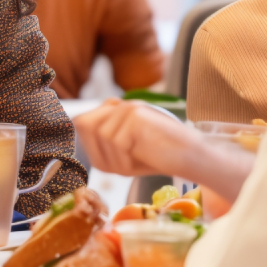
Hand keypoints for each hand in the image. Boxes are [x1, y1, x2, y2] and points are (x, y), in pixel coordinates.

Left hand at [73, 100, 202, 178]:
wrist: (189, 156)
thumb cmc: (155, 157)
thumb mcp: (119, 154)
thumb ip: (98, 142)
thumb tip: (77, 124)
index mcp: (114, 111)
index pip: (81, 122)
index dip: (88, 143)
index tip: (110, 158)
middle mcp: (118, 105)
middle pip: (86, 127)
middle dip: (101, 151)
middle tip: (126, 161)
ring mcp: (127, 107)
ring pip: (101, 136)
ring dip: (116, 158)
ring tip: (138, 157)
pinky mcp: (136, 114)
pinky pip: (116, 142)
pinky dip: (126, 158)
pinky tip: (144, 156)